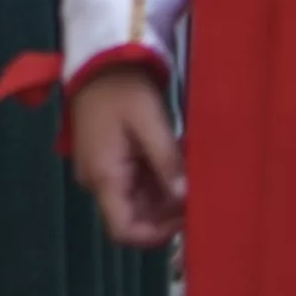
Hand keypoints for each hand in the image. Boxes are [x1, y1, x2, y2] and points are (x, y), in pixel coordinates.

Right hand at [64, 61, 187, 247]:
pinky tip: (175, 159)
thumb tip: (185, 198)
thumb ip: (167, 163)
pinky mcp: (109, 161)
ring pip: (137, 202)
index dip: (156, 235)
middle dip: (167, 211)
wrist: (99, 61)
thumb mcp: (151, 123)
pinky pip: (134, 184)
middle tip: (196, 189)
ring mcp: (102, 172)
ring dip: (165, 194)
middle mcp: (99, 182)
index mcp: (105, 177)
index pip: (124, 231)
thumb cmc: (123, 90)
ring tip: (188, 169)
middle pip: (133, 218)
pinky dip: (157, 179)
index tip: (186, 218)